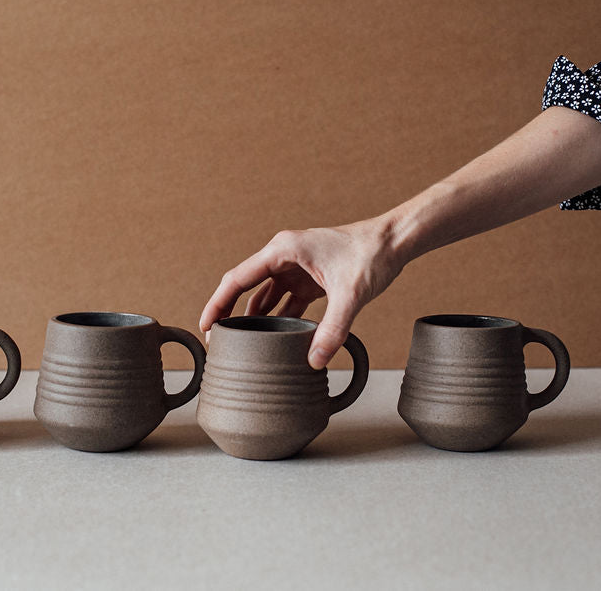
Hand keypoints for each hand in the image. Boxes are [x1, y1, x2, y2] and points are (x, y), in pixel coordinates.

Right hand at [199, 217, 404, 368]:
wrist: (394, 241)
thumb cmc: (371, 255)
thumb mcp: (351, 294)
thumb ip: (333, 329)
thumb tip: (314, 360)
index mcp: (282, 250)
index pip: (237, 279)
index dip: (217, 303)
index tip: (206, 326)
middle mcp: (284, 256)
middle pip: (245, 287)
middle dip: (230, 312)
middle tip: (218, 340)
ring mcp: (296, 267)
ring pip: (265, 295)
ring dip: (255, 317)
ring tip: (243, 343)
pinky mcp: (310, 278)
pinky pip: (285, 300)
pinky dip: (279, 318)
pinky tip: (276, 337)